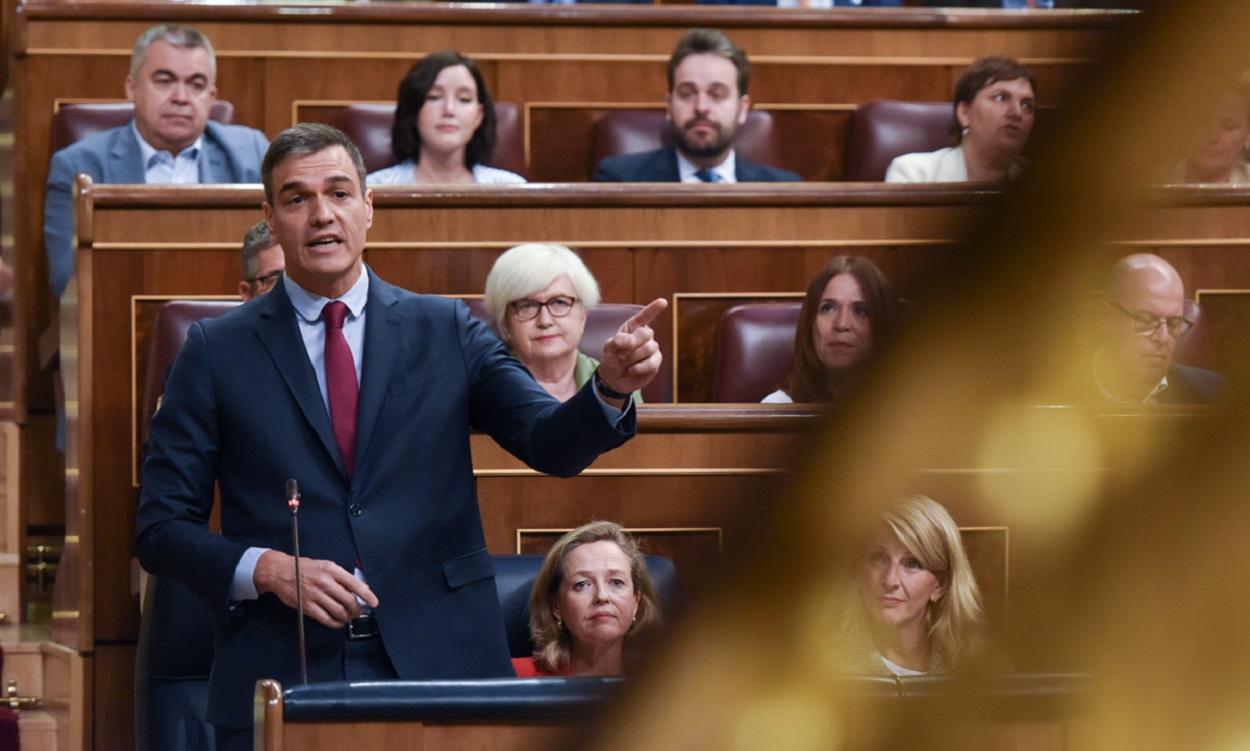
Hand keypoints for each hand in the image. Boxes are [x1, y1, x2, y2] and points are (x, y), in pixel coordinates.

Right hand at [254, 550, 378, 628]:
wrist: (281, 572)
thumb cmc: (304, 568)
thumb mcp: (325, 565)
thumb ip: (341, 576)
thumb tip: (360, 588)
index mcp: (332, 570)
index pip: (355, 584)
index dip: (367, 595)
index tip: (374, 602)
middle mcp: (325, 582)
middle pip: (348, 600)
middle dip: (357, 609)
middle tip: (358, 612)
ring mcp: (315, 595)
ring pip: (338, 611)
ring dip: (347, 617)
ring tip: (348, 617)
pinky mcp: (307, 606)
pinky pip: (325, 618)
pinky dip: (335, 623)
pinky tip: (338, 622)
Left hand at [597, 298, 667, 402]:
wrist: (614, 379)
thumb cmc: (611, 359)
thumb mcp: (608, 349)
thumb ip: (616, 341)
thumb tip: (631, 340)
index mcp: (632, 328)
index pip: (644, 316)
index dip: (654, 309)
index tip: (663, 302)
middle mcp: (645, 336)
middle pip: (646, 333)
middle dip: (632, 345)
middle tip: (621, 355)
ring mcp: (652, 348)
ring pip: (649, 348)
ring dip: (633, 358)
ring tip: (625, 363)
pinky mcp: (656, 362)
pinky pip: (652, 362)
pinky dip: (639, 368)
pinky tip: (633, 370)